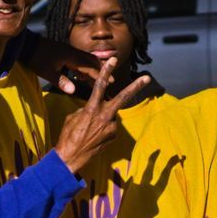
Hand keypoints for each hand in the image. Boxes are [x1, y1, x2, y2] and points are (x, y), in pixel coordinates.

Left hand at [31, 38, 109, 95]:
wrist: (26, 45)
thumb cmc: (36, 58)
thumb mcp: (47, 72)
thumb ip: (61, 81)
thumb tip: (73, 91)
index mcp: (71, 57)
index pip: (90, 67)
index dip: (100, 75)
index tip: (110, 82)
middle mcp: (72, 53)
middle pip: (92, 61)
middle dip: (101, 70)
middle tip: (110, 79)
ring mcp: (68, 52)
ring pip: (86, 60)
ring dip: (93, 69)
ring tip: (99, 79)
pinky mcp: (64, 53)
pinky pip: (79, 60)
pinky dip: (84, 68)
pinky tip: (82, 77)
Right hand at [52, 57, 150, 174]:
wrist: (71, 157)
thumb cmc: (68, 136)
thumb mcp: (74, 117)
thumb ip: (87, 109)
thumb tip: (95, 109)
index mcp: (92, 109)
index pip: (100, 85)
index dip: (106, 71)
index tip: (113, 60)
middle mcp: (105, 116)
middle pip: (123, 98)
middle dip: (136, 87)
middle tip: (147, 77)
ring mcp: (112, 127)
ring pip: (111, 115)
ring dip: (104, 118)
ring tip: (89, 130)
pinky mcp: (114, 136)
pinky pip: (110, 126)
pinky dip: (103, 128)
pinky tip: (93, 136)